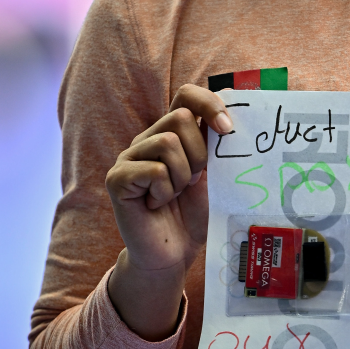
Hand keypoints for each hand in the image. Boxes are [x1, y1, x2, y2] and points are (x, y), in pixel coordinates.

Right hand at [105, 84, 231, 338]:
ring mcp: (129, 158)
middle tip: (194, 180)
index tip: (228, 130)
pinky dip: (165, 190)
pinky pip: (154, 170)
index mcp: (172, 133)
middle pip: (179, 117)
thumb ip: (216, 145)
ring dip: (182, 175)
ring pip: (167, 142)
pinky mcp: (117, 179)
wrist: (172, 253)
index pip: (187, 95)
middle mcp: (147, 139)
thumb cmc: (194, 213)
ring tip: (175, 193)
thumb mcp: (213, 174)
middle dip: (199, 152)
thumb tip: (232, 120)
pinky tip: (158, 204)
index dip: (210, 104)